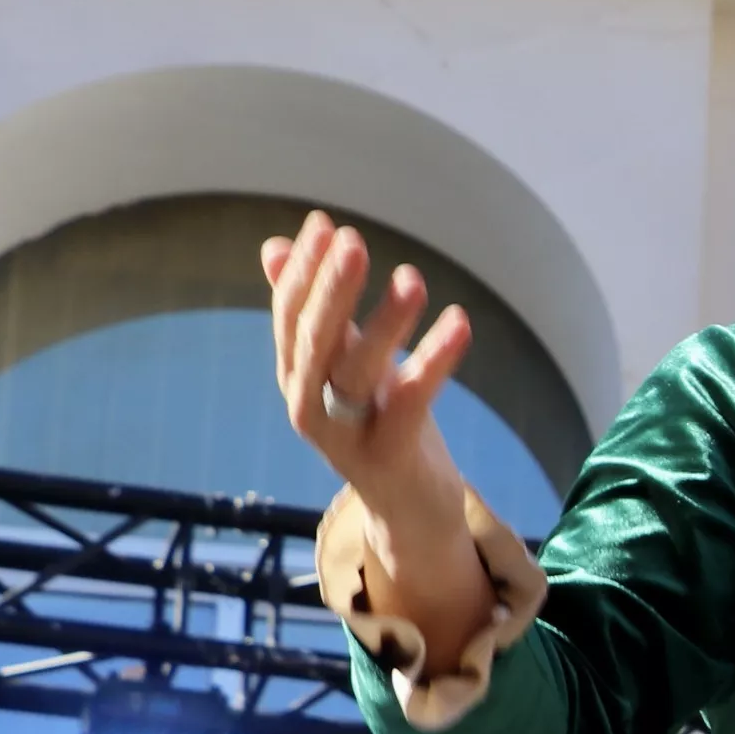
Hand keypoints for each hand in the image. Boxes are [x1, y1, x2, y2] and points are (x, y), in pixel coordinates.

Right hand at [263, 210, 493, 655]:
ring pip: (356, 372)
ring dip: (384, 322)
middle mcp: (308, 405)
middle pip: (314, 340)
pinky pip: (412, 402)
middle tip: (352, 240)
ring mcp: (344, 435)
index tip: (323, 223)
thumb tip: (274, 246)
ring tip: (411, 278)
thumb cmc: (380, 425)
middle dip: (330, 288)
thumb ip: (317, 312)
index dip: (302, 271)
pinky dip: (435, 361)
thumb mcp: (346, 363)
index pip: (290, 316)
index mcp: (297, 376)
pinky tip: (460, 322)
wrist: (410, 510)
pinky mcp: (387, 457)